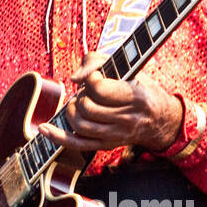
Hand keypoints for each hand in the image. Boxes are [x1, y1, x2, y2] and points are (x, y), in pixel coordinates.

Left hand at [39, 53, 183, 154]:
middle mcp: (127, 120)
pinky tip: (44, 128)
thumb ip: (99, 60)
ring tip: (80, 102)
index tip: (96, 76)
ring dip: (73, 109)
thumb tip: (74, 78)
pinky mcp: (107, 146)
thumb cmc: (142, 88)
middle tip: (88, 91)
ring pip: (81, 125)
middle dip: (81, 95)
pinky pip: (77, 144)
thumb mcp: (130, 67)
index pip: (99, 89)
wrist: (161, 120)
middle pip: (88, 108)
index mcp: (136, 98)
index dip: (90, 78)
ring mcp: (117, 136)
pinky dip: (58, 137)